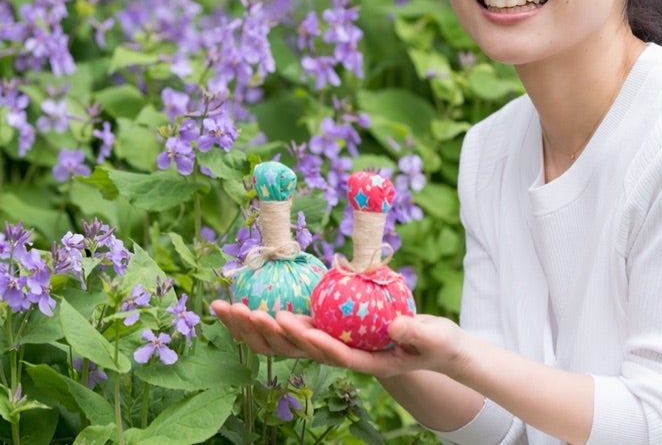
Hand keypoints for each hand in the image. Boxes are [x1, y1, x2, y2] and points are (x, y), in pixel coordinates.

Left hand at [210, 299, 465, 378]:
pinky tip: (242, 302)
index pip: (333, 353)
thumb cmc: (436, 342)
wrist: (433, 347)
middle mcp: (341, 355)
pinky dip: (266, 317)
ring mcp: (331, 345)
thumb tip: (398, 324)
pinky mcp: (327, 332)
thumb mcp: (433, 337)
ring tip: (225, 306)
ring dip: (255, 325)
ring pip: (287, 340)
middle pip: (299, 347)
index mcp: (365, 360)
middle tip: (244, 310)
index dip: (310, 339)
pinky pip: (293, 327)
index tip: (290, 322)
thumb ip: (417, 332)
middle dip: (270, 331)